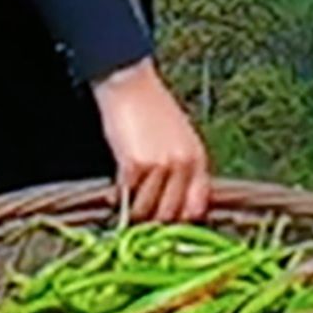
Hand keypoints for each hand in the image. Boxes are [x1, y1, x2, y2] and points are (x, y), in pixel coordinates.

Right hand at [96, 63, 212, 224]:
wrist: (130, 83)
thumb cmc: (152, 110)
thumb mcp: (180, 139)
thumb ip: (183, 170)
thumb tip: (175, 206)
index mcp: (198, 160)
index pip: (196, 209)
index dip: (179, 223)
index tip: (166, 229)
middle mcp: (183, 166)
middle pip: (170, 216)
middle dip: (154, 224)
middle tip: (140, 223)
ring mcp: (160, 167)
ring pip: (146, 212)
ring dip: (133, 213)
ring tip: (125, 206)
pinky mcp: (134, 165)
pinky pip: (126, 197)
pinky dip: (117, 199)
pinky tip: (114, 194)